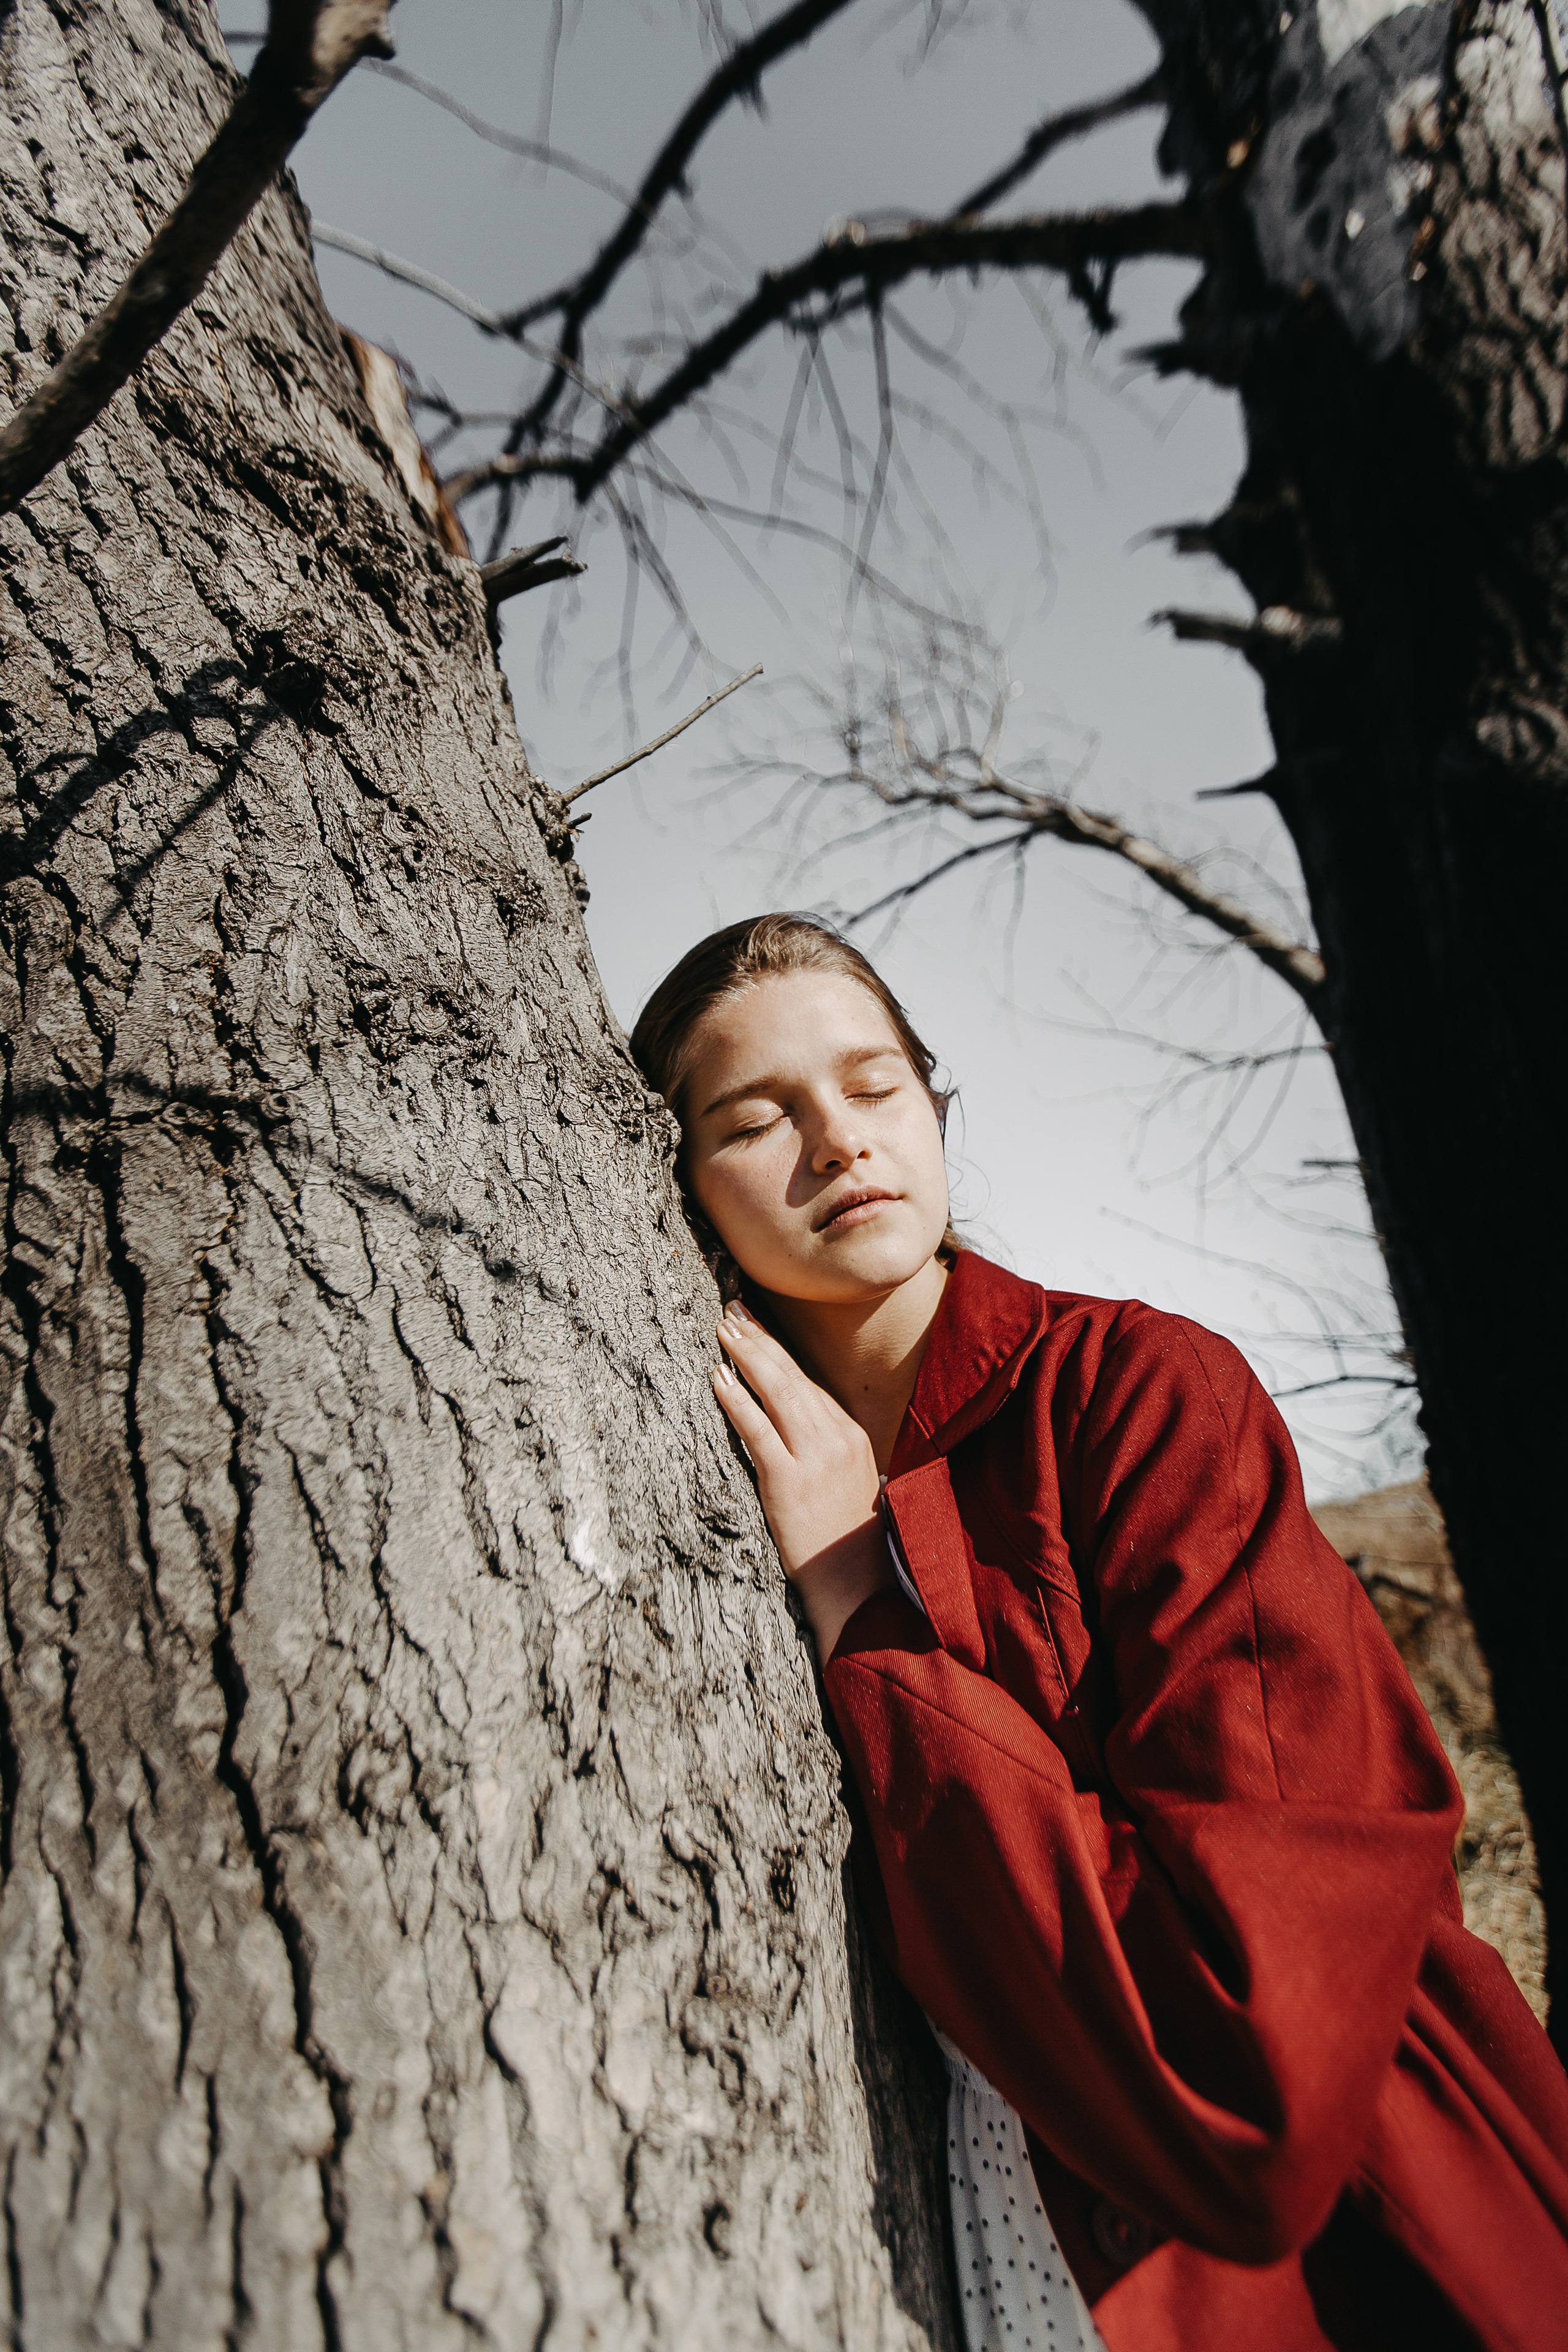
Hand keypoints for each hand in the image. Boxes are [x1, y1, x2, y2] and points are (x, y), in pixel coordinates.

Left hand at [712, 1300, 891, 1657]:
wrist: (856, 1584)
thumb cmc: (846, 1538)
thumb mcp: (848, 1480)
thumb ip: (824, 1447)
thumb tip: (792, 1423)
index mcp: (850, 1433)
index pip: (809, 1381)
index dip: (779, 1350)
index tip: (756, 1324)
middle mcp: (836, 1436)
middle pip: (792, 1375)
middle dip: (759, 1339)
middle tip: (731, 1309)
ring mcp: (814, 1456)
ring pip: (777, 1391)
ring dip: (746, 1355)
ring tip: (722, 1329)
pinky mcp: (789, 1479)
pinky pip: (757, 1429)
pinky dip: (736, 1399)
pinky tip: (717, 1378)